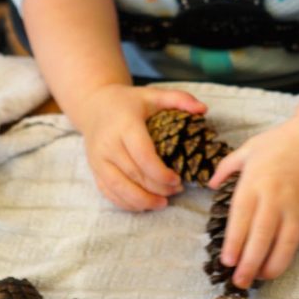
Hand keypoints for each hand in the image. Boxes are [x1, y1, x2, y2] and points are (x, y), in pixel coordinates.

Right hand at [78, 84, 205, 210]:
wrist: (95, 105)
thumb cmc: (129, 102)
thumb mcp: (153, 94)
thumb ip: (179, 99)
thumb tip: (203, 109)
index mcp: (124, 125)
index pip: (142, 155)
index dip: (161, 173)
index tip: (178, 179)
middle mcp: (108, 144)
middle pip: (134, 174)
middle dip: (158, 188)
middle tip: (177, 190)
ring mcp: (98, 159)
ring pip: (119, 188)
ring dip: (142, 200)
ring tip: (162, 203)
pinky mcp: (94, 169)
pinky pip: (108, 192)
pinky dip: (126, 203)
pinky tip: (144, 204)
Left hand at [208, 117, 298, 289]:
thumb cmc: (282, 141)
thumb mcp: (250, 148)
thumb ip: (227, 167)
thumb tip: (209, 185)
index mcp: (255, 181)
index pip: (241, 218)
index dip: (234, 242)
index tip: (226, 261)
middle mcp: (274, 197)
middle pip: (260, 237)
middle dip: (248, 262)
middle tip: (238, 281)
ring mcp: (294, 207)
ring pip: (281, 245)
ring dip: (269, 266)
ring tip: (256, 278)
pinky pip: (296, 241)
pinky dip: (286, 256)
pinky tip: (275, 265)